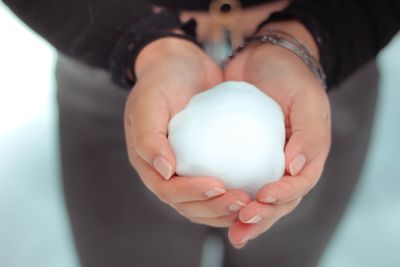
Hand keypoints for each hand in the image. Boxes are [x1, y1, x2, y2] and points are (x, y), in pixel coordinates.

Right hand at [125, 38, 251, 226]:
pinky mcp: (207, 162)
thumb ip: (149, 137)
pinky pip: (222, 182)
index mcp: (149, 163)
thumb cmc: (161, 80)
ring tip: (251, 201)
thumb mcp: (148, 102)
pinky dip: (236, 191)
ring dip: (227, 209)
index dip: (192, 194)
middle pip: (190, 204)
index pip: (168, 190)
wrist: (181, 64)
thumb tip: (165, 171)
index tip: (219, 186)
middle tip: (243, 200)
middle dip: (215, 208)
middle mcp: (167, 172)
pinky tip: (255, 189)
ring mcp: (188, 168)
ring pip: (206, 202)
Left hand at [223, 21, 331, 247]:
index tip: (262, 198)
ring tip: (228, 229)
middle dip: (260, 218)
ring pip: (254, 197)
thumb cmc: (289, 76)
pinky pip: (233, 178)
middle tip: (241, 224)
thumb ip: (309, 134)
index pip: (298, 187)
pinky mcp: (239, 155)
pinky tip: (208, 200)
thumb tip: (295, 169)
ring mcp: (262, 162)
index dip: (282, 198)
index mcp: (306, 157)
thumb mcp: (307, 98)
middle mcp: (285, 165)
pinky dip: (224, 193)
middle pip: (276, 202)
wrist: (261, 56)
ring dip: (241, 215)